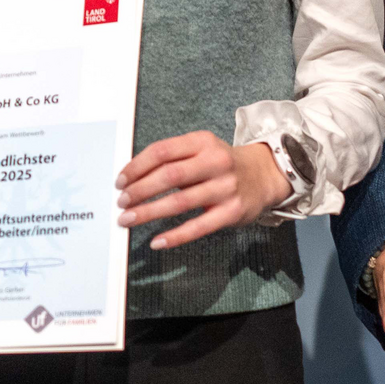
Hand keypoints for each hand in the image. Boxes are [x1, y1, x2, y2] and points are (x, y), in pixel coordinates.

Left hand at [114, 131, 290, 249]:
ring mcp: (225, 188)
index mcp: (202, 142)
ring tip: (128, 219)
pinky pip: (198, 227)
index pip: (162, 151)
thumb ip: (172, 159)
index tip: (120, 181)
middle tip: (121, 202)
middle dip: (140, 190)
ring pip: (180, 202)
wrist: (263, 175)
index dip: (137, 166)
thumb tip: (132, 179)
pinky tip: (157, 241)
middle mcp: (215, 162)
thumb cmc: (221, 164)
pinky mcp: (231, 212)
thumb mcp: (200, 149)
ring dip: (149, 212)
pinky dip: (175, 236)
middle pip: (169, 176)